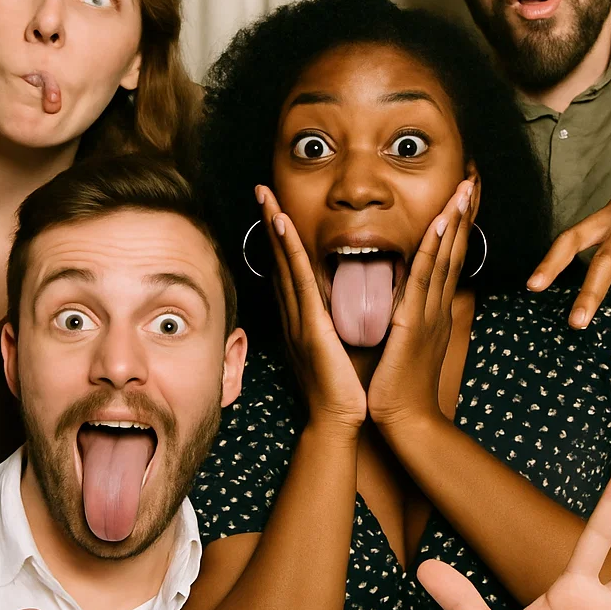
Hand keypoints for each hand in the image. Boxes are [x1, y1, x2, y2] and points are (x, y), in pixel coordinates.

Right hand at [257, 187, 366, 431]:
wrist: (340, 420)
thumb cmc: (346, 388)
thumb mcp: (340, 346)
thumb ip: (338, 323)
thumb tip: (348, 303)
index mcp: (303, 319)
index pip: (290, 269)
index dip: (281, 238)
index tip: (277, 209)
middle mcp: (294, 314)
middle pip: (280, 260)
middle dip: (270, 223)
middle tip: (262, 189)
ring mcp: (298, 318)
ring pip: (284, 263)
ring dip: (275, 227)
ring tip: (266, 196)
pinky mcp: (309, 325)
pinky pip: (298, 279)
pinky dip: (288, 250)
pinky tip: (282, 226)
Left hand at [367, 178, 476, 429]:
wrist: (408, 421)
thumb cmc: (402, 389)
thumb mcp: (408, 347)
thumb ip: (407, 323)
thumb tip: (400, 305)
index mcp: (433, 312)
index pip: (446, 262)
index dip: (454, 230)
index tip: (459, 202)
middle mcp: (437, 307)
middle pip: (453, 252)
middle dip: (462, 217)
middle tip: (470, 183)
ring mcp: (430, 312)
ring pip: (444, 257)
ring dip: (453, 222)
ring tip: (462, 191)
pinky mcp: (415, 320)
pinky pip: (425, 275)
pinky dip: (433, 248)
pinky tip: (440, 225)